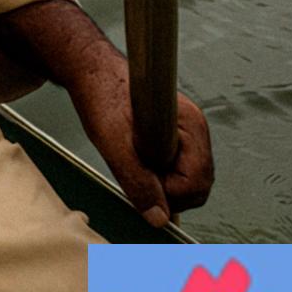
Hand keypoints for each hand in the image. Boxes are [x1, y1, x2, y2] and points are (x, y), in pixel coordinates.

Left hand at [71, 67, 215, 231]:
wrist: (93, 72)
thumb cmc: (103, 97)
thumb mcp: (114, 145)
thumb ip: (138, 182)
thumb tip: (159, 219)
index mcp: (191, 126)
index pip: (198, 183)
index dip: (168, 192)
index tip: (141, 178)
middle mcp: (196, 131)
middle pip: (199, 185)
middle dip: (168, 191)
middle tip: (137, 172)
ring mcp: (189, 135)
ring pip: (189, 180)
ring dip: (162, 182)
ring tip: (135, 161)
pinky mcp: (178, 138)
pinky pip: (178, 170)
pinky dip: (160, 174)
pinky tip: (139, 159)